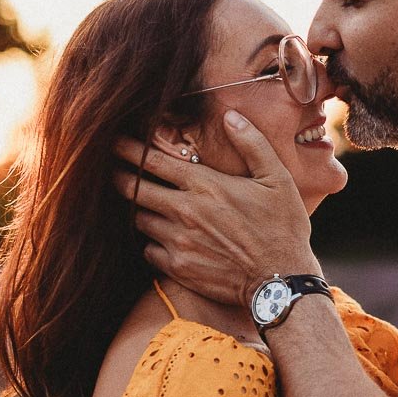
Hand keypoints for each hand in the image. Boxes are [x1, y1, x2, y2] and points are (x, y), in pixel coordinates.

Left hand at [112, 110, 321, 307]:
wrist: (281, 280)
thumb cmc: (283, 227)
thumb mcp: (277, 179)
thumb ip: (252, 144)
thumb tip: (231, 116)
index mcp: (205, 185)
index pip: (153, 161)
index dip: (129, 149)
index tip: (115, 142)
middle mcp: (185, 212)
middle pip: (134, 190)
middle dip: (120, 177)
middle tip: (114, 171)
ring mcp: (179, 241)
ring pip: (140, 220)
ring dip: (139, 210)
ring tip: (143, 205)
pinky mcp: (178, 268)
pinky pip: (149, 250)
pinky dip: (151, 242)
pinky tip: (161, 238)